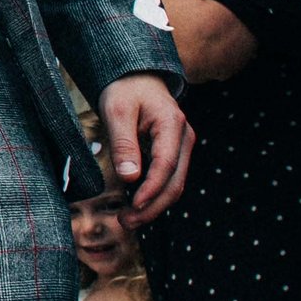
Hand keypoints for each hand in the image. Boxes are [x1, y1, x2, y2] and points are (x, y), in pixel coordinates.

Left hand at [98, 74, 192, 221]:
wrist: (137, 77)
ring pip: (174, 184)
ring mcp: (182, 146)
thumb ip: (123, 144)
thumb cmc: (125, 90)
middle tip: (126, 222)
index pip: (165, 164)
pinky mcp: (175, 153)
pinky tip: (136, 207)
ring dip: (154, 206)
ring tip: (128, 220)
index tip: (134, 207)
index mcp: (172, 124)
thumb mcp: (116, 111)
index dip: (151, 189)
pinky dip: (154, 196)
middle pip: (175, 182)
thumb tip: (129, 178)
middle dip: (152, 207)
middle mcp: (184, 137)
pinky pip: (169, 179)